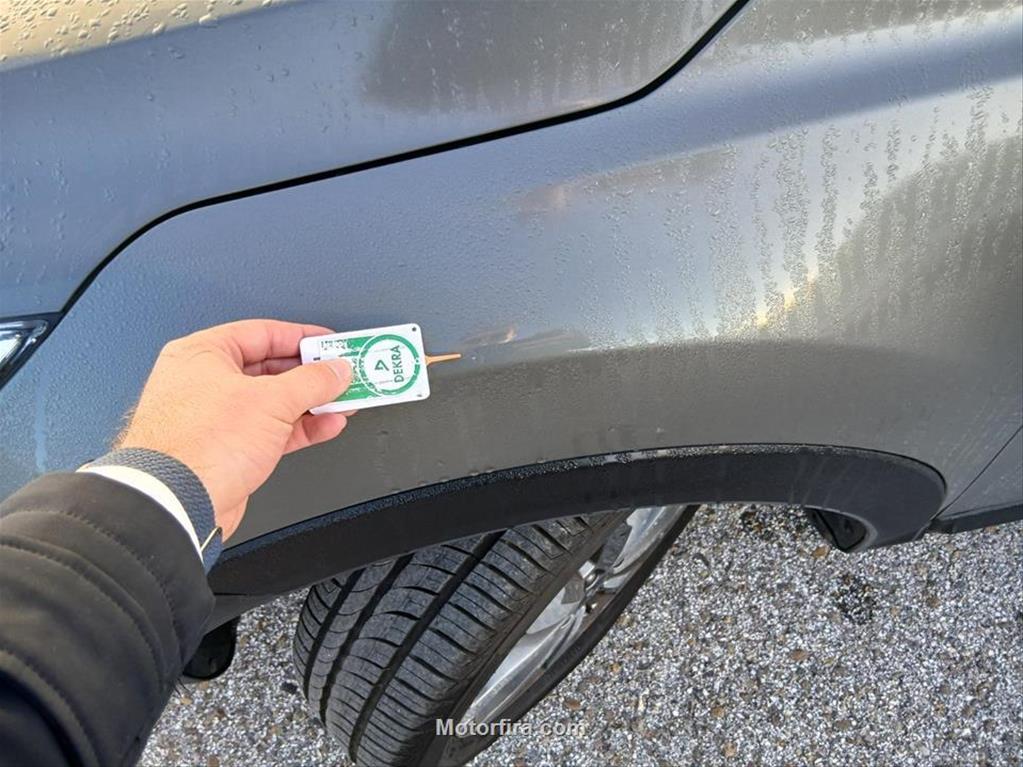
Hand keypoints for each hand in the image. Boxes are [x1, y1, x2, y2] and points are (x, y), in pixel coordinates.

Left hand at [117, 320, 352, 538]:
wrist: (177, 503)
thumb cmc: (197, 445)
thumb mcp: (270, 400)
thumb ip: (312, 381)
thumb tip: (335, 371)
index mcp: (202, 354)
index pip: (262, 333)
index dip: (301, 337)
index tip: (330, 343)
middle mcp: (205, 382)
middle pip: (271, 369)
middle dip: (312, 375)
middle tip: (342, 374)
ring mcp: (216, 418)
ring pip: (275, 402)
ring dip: (312, 403)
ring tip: (343, 400)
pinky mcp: (229, 449)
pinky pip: (273, 430)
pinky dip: (301, 427)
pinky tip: (326, 425)